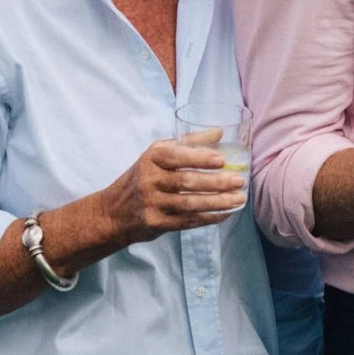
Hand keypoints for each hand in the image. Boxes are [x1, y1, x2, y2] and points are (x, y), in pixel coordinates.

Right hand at [104, 130, 245, 242]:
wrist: (114, 211)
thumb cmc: (142, 176)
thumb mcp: (157, 153)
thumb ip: (188, 142)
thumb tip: (219, 131)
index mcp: (152, 157)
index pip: (177, 156)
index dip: (200, 158)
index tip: (223, 160)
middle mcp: (149, 179)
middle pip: (186, 182)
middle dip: (216, 183)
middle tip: (239, 181)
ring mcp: (152, 203)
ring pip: (189, 204)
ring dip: (217, 202)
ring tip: (239, 199)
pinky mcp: (156, 223)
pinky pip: (187, 221)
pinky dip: (209, 218)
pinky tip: (225, 214)